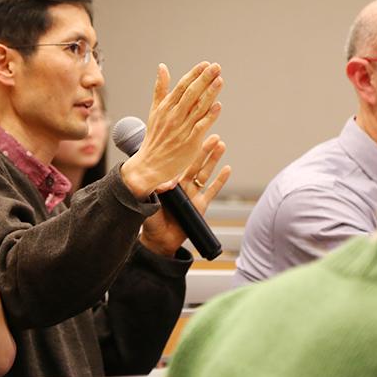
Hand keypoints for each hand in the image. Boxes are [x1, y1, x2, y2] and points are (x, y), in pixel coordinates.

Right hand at [122, 62, 222, 198]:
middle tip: (216, 67)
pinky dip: (209, 116)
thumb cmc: (155, 137)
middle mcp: (173, 116)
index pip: (182, 87)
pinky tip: (218, 106)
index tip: (206, 64)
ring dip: (209, 93)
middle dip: (204, 79)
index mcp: (165, 107)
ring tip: (219, 80)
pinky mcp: (189, 143)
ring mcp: (181, 129)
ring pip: (197, 108)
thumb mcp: (155, 110)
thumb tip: (162, 67)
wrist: (149, 165)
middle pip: (191, 94)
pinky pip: (200, 127)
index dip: (194, 74)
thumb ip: (160, 89)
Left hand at [141, 134, 231, 256]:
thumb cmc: (151, 221)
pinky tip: (227, 168)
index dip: (184, 149)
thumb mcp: (149, 203)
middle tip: (212, 136)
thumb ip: (155, 193)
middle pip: (194, 163)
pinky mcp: (201, 205)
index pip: (178, 161)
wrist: (160, 240)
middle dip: (204, 149)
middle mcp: (182, 185)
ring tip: (221, 145)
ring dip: (213, 159)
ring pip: (205, 173)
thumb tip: (163, 183)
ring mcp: (192, 194)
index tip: (190, 135)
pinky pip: (212, 190)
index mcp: (169, 181)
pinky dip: (220, 180)